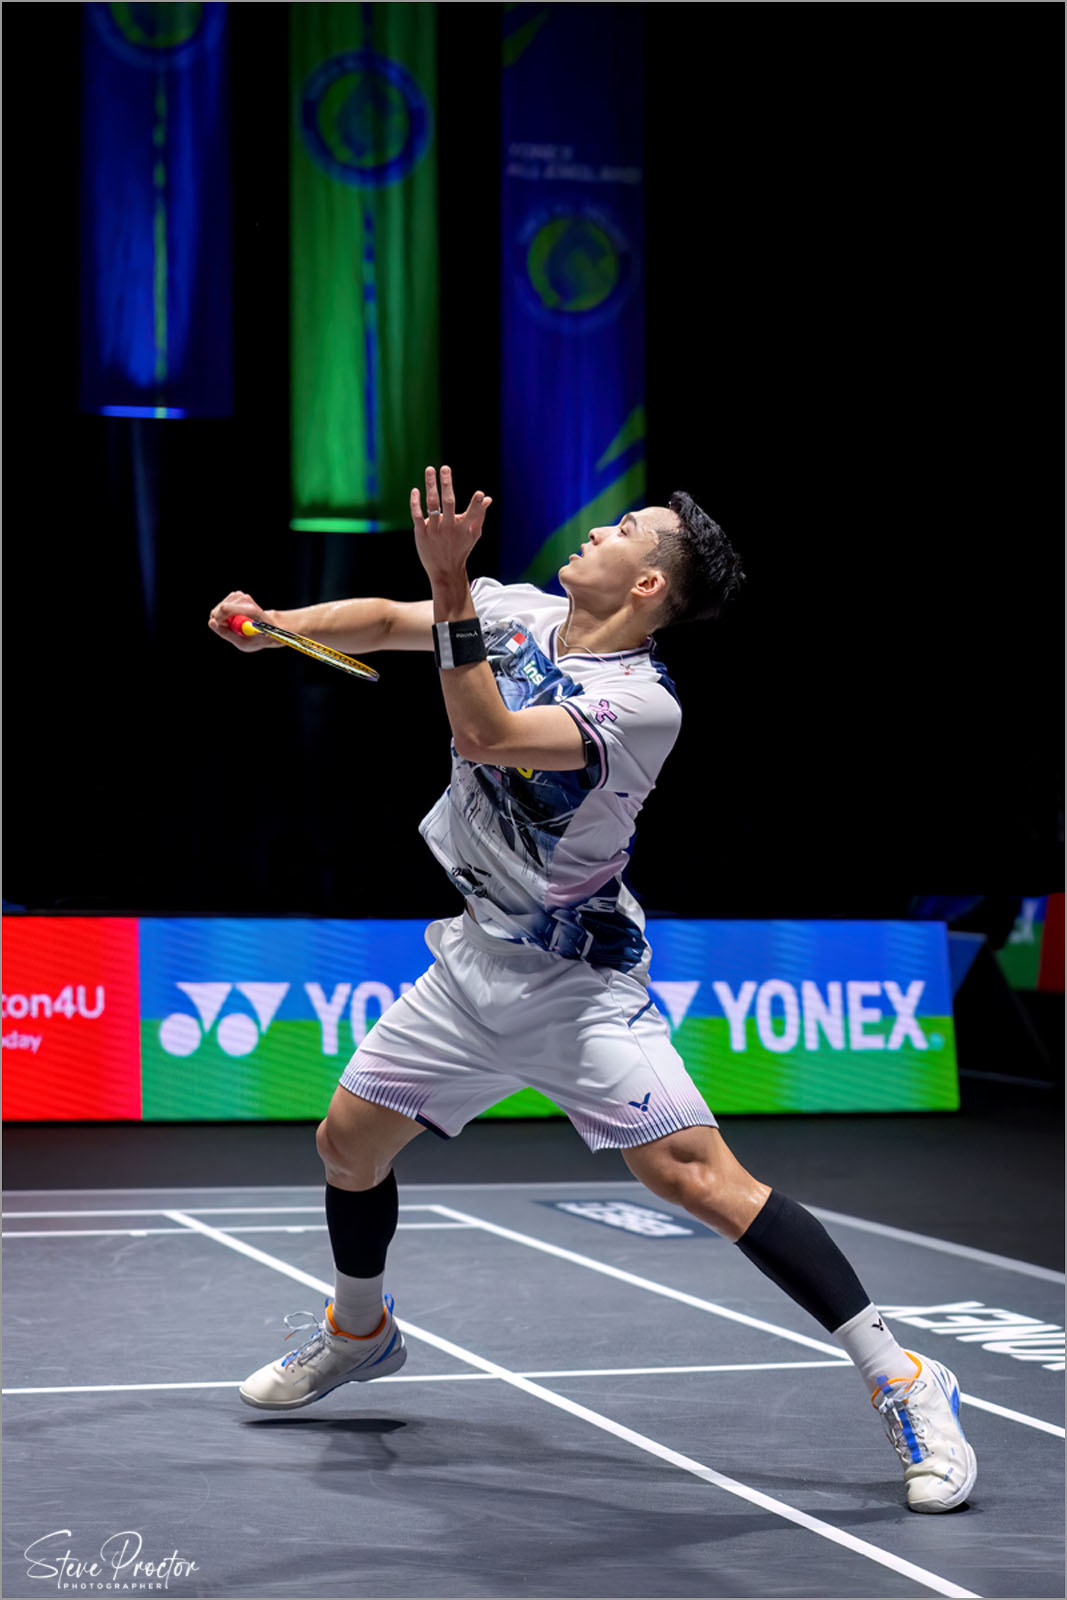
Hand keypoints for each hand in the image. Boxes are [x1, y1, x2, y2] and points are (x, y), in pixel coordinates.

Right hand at [207, 591, 277, 650]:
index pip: (225, 609)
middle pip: (220, 608)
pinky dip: (225, 615)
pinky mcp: (238, 595)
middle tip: (231, 629)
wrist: (269, 629)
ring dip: (223, 618)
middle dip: (220, 620)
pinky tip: (234, 620)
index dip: (218, 620)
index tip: (224, 629)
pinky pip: (222, 606)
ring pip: (219, 608)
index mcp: (251, 611)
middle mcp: (246, 600)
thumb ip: (225, 633)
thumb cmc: (258, 638)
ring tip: (235, 626)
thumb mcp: (243, 643)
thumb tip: (211, 622)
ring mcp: (242, 596)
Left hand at [411, 465, 492, 584]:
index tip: (480, 494)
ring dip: (431, 486)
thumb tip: (487, 498)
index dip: (477, 504)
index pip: (473, 513)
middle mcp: (450, 527)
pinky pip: (417, 515)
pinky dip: (416, 503)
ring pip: (432, 504)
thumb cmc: (461, 549)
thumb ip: (480, 515)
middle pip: (448, 502)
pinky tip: (416, 490)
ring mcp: (435, 530)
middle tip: (445, 468)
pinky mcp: (422, 533)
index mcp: (465, 527)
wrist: (445, 570)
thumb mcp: (473, 534)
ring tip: (430, 469)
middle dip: (447, 484)